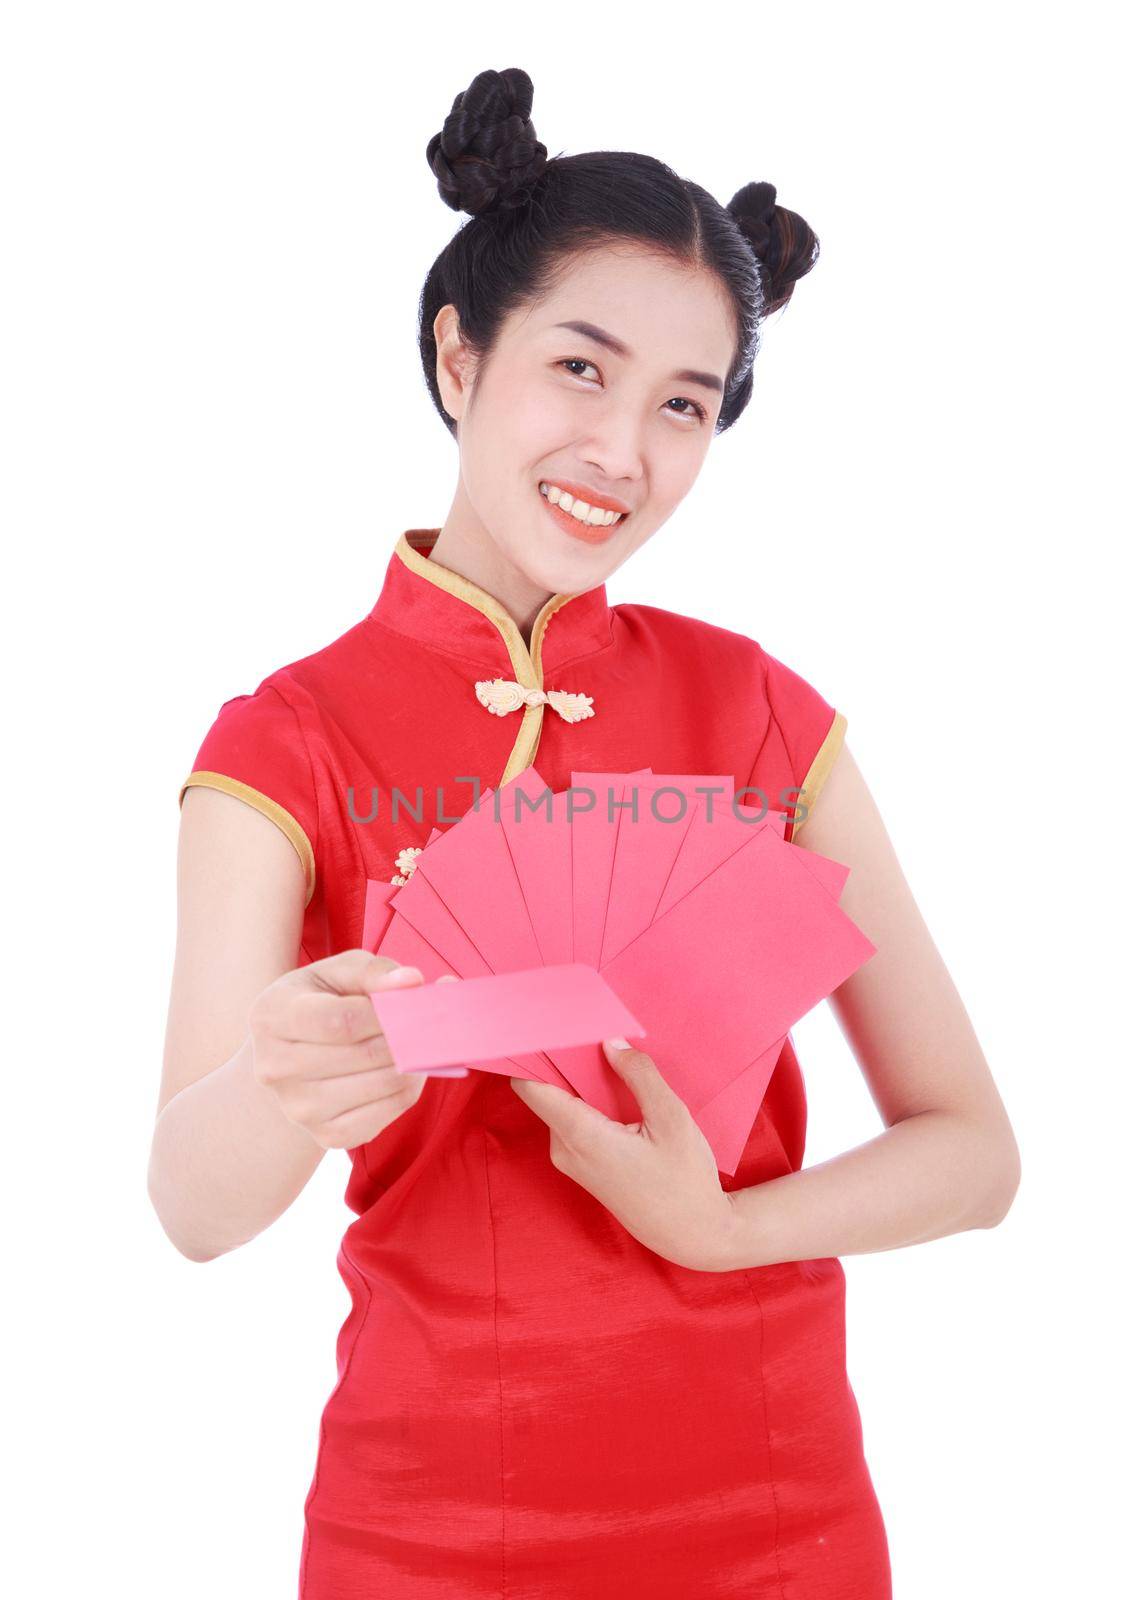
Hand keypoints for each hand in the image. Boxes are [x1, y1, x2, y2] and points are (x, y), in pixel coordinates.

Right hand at [248, 948, 458, 1150]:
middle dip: (407, 1036)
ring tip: (421, 1042)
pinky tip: (407, 1069)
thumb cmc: (321, 1003)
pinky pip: (386, 1113)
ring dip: (414, 1062)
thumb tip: (412, 981)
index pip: (339, 1021)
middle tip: (431, 1022)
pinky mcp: (327, 1136)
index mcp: (271, 1016)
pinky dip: (408, 1088)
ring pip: (382, 1085)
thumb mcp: (337, 973)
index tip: (410, 1001)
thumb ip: (372, 971)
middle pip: (364, 1055)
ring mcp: (299, 1108)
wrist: (292, 1060)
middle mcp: (275, 1067)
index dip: (384, 1013)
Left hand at [510, 1039, 739, 1272]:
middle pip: (545, 1089)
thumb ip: (640, 1076)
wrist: (692, 1235)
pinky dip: (589, 1099)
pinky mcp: (582, 1163)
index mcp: (580, 1136)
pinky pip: (573, 1119)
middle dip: (563, 1059)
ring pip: (560, 1103)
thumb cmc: (685, 1181)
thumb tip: (611, 1042)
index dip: (532, 1052)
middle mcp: (564, 1148)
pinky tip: (618, 1089)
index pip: (530, 1085)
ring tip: (612, 1056)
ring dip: (580, 1079)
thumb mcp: (672, 1120)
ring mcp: (571, 1158)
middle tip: (591, 1028)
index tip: (546, 1025)